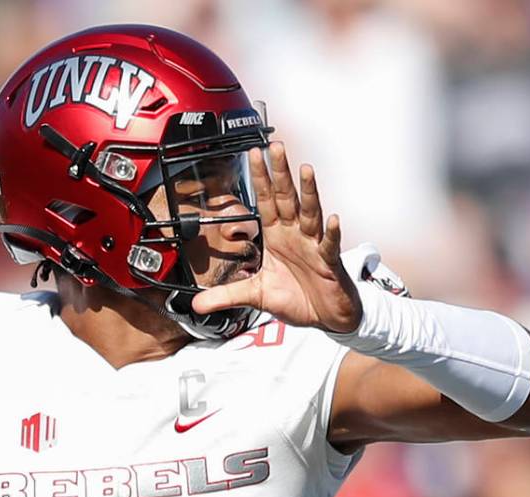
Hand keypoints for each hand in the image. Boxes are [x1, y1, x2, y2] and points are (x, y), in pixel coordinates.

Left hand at [192, 142, 361, 332]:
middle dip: (280, 173)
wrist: (325, 317)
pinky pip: (330, 246)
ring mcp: (314, 246)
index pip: (266, 201)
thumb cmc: (297, 298)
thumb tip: (196, 304)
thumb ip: (225, 296)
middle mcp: (296, 235)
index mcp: (277, 237)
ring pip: (310, 214)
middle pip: (287, 198)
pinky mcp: (329, 264)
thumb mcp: (255, 296)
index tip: (252, 154)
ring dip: (308, 192)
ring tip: (305, 170)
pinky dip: (332, 233)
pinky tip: (332, 219)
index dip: (260, 179)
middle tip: (275, 146)